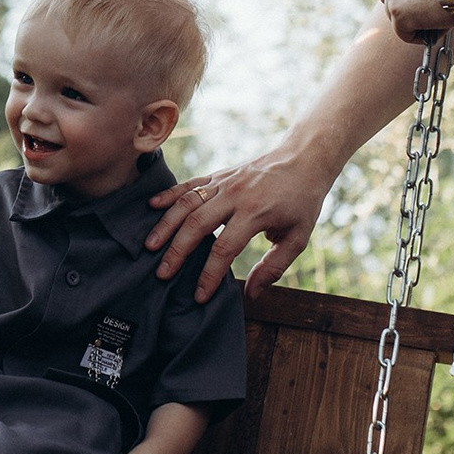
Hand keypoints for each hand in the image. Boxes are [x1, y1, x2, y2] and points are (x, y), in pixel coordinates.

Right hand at [146, 147, 329, 301]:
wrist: (303, 159)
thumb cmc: (302, 201)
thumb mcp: (298, 238)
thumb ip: (274, 267)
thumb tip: (250, 294)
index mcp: (255, 212)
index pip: (224, 248)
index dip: (210, 274)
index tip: (199, 295)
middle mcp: (234, 195)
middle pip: (197, 224)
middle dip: (177, 251)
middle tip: (162, 274)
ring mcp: (224, 182)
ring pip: (186, 202)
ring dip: (166, 225)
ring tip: (150, 246)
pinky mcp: (219, 174)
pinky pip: (189, 184)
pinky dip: (169, 194)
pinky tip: (152, 206)